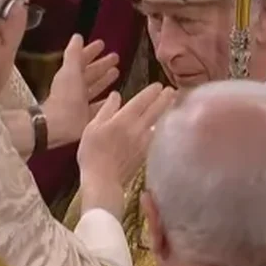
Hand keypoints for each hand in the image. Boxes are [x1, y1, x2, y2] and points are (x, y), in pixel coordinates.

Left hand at [42, 35, 120, 147]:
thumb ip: (73, 53)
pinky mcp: (88, 116)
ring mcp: (82, 102)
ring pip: (96, 87)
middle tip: (116, 57)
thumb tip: (77, 36)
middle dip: (102, 64)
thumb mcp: (70, 70)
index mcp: (71, 75)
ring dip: (105, 79)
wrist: (61, 123)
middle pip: (91, 72)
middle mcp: (76, 87)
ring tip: (117, 72)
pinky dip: (107, 99)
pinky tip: (116, 95)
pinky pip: (99, 105)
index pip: (82, 59)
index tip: (102, 44)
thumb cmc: (65, 95)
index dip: (91, 51)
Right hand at [77, 83, 177, 217]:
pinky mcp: (145, 154)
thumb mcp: (92, 126)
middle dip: (165, 99)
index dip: (151, 91)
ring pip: (157, 123)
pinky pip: (154, 136)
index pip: (142, 100)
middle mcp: (138, 128)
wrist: (103, 180)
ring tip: (170, 105)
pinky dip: (159, 128)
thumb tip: (115, 95)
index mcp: (124, 119)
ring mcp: (144, 142)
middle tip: (172, 91)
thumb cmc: (93, 153)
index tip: (159, 85)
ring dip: (164, 112)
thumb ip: (106, 109)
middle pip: (155, 110)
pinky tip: (159, 127)